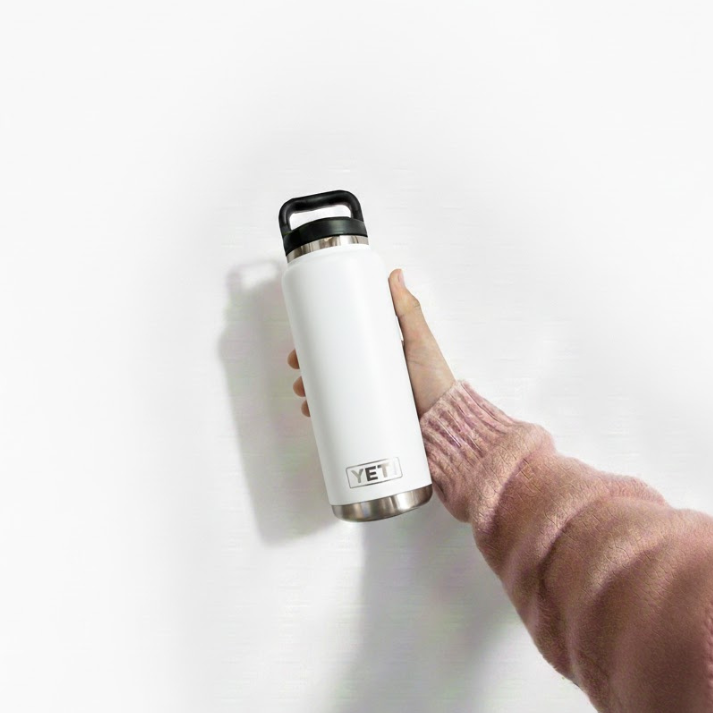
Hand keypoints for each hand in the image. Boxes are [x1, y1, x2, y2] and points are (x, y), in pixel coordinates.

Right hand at [287, 268, 455, 418]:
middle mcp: (372, 373)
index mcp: (381, 351)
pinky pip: (340, 416)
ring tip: (303, 393)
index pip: (344, 341)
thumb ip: (408, 310)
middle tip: (297, 366)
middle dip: (309, 367)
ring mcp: (368, 396)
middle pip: (332, 366)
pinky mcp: (368, 418)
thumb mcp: (420, 341)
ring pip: (331, 391)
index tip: (303, 340)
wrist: (444, 425)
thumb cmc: (436, 382)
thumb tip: (396, 275)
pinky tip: (312, 413)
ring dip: (311, 391)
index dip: (320, 341)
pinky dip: (323, 415)